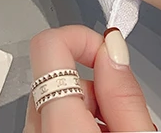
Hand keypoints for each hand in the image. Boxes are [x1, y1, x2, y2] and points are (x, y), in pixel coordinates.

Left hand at [23, 25, 155, 132]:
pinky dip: (73, 123)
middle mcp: (35, 132)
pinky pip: (48, 120)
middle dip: (93, 83)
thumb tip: (114, 49)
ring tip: (112, 132)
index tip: (107, 50)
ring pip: (51, 97)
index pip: (48, 45)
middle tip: (120, 112)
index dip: (81, 37)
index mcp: (60, 126)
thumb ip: (125, 96)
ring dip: (84, 106)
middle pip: (54, 74)